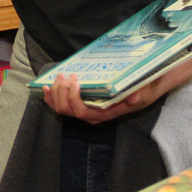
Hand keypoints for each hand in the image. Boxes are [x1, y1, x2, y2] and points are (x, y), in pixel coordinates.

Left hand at [42, 72, 170, 123]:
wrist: (143, 88)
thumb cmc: (142, 89)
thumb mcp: (145, 90)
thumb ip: (140, 94)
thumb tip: (133, 98)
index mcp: (104, 114)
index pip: (82, 112)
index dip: (73, 99)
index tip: (75, 82)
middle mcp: (92, 115)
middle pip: (67, 110)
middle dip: (61, 93)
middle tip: (64, 76)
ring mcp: (85, 110)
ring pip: (61, 109)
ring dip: (54, 93)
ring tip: (58, 77)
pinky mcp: (81, 104)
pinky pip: (60, 105)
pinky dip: (51, 97)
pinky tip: (46, 87)